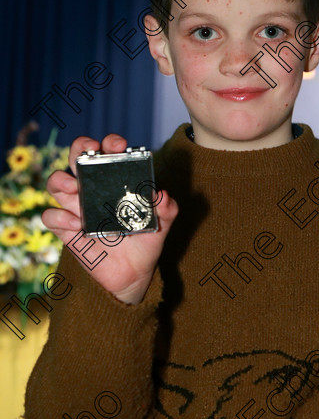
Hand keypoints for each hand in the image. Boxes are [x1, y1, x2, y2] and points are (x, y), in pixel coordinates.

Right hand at [42, 133, 178, 303]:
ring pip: (56, 182)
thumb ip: (167, 210)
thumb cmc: (145, 242)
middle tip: (90, 152)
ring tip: (74, 187)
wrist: (133, 275)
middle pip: (76, 158)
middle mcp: (92, 189)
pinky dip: (59, 217)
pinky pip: (51, 217)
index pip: (107, 153)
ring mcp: (76, 208)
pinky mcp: (66, 230)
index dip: (110, 143)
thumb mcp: (161, 225)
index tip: (119, 145)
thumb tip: (162, 195)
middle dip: (80, 148)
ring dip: (60, 180)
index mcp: (114, 182)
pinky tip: (77, 225)